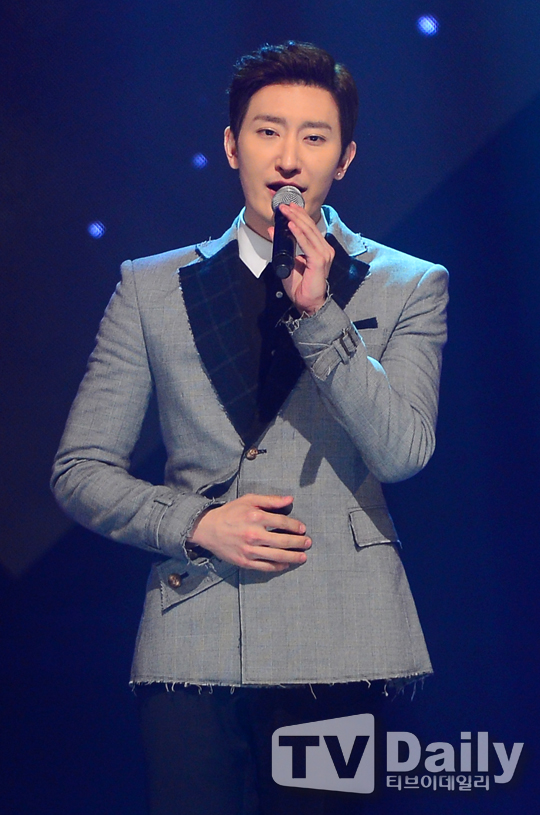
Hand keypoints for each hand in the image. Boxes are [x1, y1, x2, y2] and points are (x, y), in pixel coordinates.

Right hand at [188, 494, 311, 571]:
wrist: (208, 529)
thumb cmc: (230, 513)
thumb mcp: (249, 500)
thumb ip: (270, 500)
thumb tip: (290, 499)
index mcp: (255, 517)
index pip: (282, 522)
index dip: (295, 526)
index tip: (302, 529)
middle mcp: (253, 535)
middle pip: (283, 540)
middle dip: (299, 542)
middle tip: (308, 543)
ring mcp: (249, 550)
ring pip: (277, 556)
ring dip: (293, 557)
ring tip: (303, 557)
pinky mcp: (244, 562)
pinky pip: (265, 567)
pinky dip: (278, 566)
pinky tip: (286, 564)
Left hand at [268, 202, 334, 314]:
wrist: (308, 303)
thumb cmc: (301, 286)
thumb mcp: (288, 261)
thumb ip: (283, 245)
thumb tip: (274, 230)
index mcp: (319, 249)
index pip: (309, 228)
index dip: (299, 216)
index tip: (289, 207)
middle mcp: (324, 250)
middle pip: (309, 227)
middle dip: (296, 214)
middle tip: (285, 205)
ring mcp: (324, 255)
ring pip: (309, 232)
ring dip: (297, 220)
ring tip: (287, 211)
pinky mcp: (320, 261)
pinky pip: (308, 244)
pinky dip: (299, 233)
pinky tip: (292, 225)